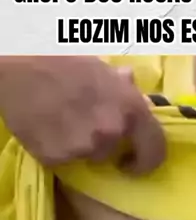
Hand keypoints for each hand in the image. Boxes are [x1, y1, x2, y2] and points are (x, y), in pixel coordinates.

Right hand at [0, 56, 165, 173]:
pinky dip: (56, 147)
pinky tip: (46, 126)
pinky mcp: (56, 158)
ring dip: (79, 144)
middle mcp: (111, 132)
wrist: (16, 66)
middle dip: (104, 144)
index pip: (155, 149)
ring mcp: (83, 147)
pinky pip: (63, 159)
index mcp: (130, 109)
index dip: (147, 159)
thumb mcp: (99, 66)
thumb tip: (132, 84)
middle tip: (85, 127)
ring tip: (61, 119)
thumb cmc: (60, 58)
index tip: (133, 160)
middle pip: (114, 152)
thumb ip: (121, 84)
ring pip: (88, 155)